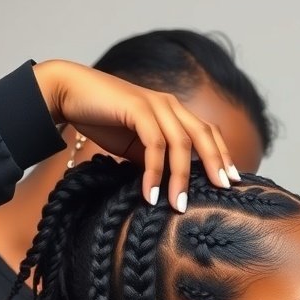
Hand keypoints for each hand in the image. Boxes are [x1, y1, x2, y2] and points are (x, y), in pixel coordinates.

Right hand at [33, 59, 240, 210]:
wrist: (68, 93)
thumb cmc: (101, 118)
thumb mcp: (133, 146)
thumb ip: (153, 161)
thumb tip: (167, 188)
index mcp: (172, 112)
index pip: (207, 132)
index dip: (222, 155)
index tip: (232, 181)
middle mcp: (169, 105)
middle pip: (204, 135)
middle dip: (215, 163)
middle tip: (223, 189)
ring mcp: (154, 104)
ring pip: (180, 143)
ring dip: (181, 177)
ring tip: (178, 205)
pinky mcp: (136, 109)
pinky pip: (153, 144)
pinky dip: (154, 171)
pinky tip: (150, 194)